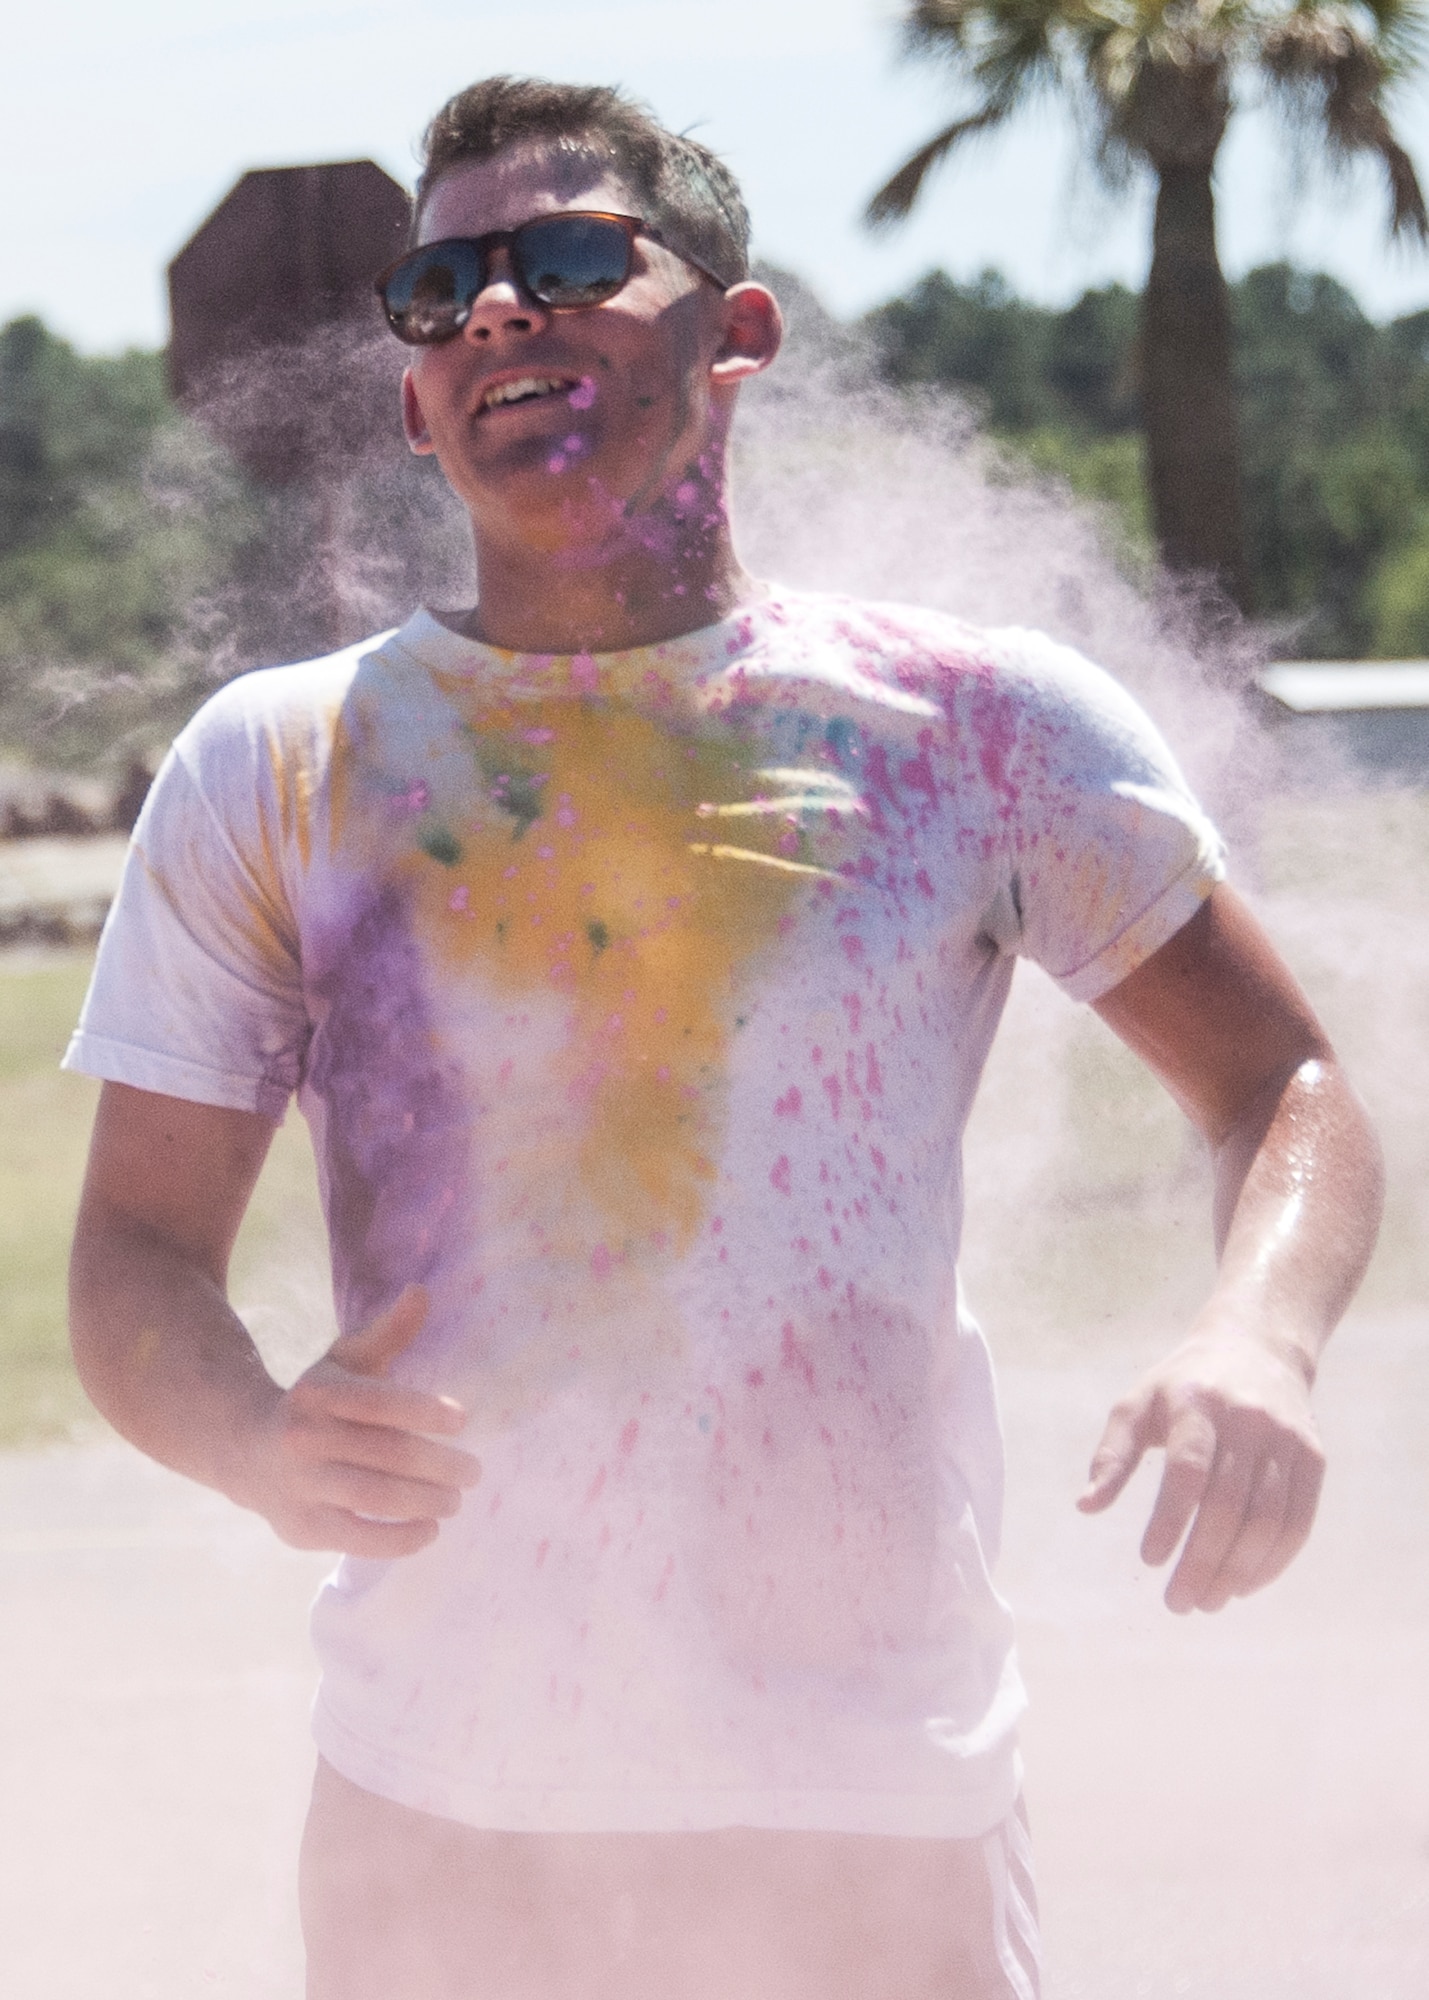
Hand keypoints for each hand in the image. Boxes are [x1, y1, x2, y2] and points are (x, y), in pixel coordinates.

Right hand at [247, 1284, 480, 1557]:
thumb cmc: (316, 1403)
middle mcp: (304, 1438)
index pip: (377, 1402)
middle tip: (473, 1472)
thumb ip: (386, 1332)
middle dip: (439, 1466)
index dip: (423, 1410)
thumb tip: (421, 1292)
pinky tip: (429, 1531)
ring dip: (426, 1502)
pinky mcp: (301, 1528)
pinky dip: (399, 1540)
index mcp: (319, 1393)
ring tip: (455, 1501)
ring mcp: (300, 1485)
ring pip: (375, 1498)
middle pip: (385, 1455)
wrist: (247, 1452)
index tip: (463, 1420)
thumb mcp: (344, 1362)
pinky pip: (357, 1539)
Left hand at [1076, 1326, 1324, 1613]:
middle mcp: (1248, 1421)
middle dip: (1202, 1563)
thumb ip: (1112, 1455)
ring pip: (1268, 1522)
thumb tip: (1085, 1506)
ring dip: (1237, 1572)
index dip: (1170, 1520)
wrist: (1259, 1348)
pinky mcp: (1313, 1458)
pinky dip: (1272, 1563)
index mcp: (1197, 1404)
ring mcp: (1286, 1440)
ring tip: (1207, 1601)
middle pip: (1229, 1506)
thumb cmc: (1182, 1387)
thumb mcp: (1138, 1404)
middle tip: (1177, 1602)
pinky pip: (1298, 1523)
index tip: (1149, 1561)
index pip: (1188, 1471)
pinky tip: (1244, 1585)